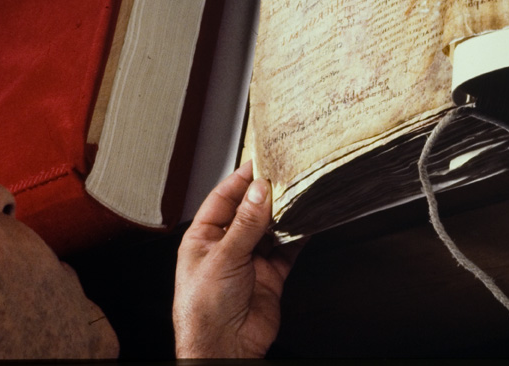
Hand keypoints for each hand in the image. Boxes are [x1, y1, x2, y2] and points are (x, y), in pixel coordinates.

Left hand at [172, 161, 302, 357]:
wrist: (223, 348)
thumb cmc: (202, 310)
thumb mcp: (223, 257)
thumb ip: (245, 224)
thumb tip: (259, 192)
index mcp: (203, 237)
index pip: (223, 198)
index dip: (241, 179)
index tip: (260, 162)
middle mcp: (227, 246)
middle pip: (250, 211)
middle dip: (267, 195)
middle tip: (285, 176)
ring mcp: (250, 260)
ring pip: (271, 228)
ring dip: (284, 214)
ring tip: (298, 196)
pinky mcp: (270, 275)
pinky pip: (287, 249)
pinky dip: (298, 236)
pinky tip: (306, 224)